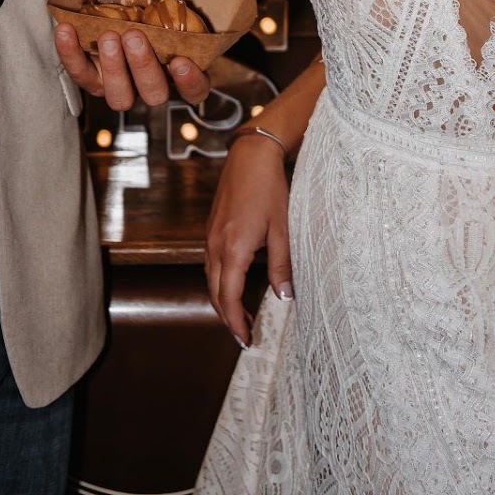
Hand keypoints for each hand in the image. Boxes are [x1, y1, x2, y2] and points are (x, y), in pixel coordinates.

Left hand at [54, 0, 261, 110]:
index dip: (189, 82)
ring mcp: (119, 81)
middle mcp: (152, 81)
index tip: (182, 60)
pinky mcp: (89, 73)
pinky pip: (78, 73)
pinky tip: (67, 28)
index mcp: (182, 67)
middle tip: (137, 36)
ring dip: (113, 69)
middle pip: (153, 94)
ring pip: (117, 97)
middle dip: (144, 68)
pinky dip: (70, 54)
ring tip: (109, 35)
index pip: (194, 91)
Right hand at [205, 129, 291, 346]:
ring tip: (240, 315)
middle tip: (243, 335)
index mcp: (234, 249)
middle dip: (227, 318)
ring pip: (210, 279)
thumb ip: (283, 265)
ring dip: (222, 300)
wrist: (251, 155)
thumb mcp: (283, 228)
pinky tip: (233, 284)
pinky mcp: (211, 228)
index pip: (229, 297)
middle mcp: (216, 245)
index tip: (246, 340)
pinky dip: (219, 282)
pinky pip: (210, 263)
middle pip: (214, 293)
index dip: (236, 322)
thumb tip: (285, 297)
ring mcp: (210, 236)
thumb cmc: (270, 188)